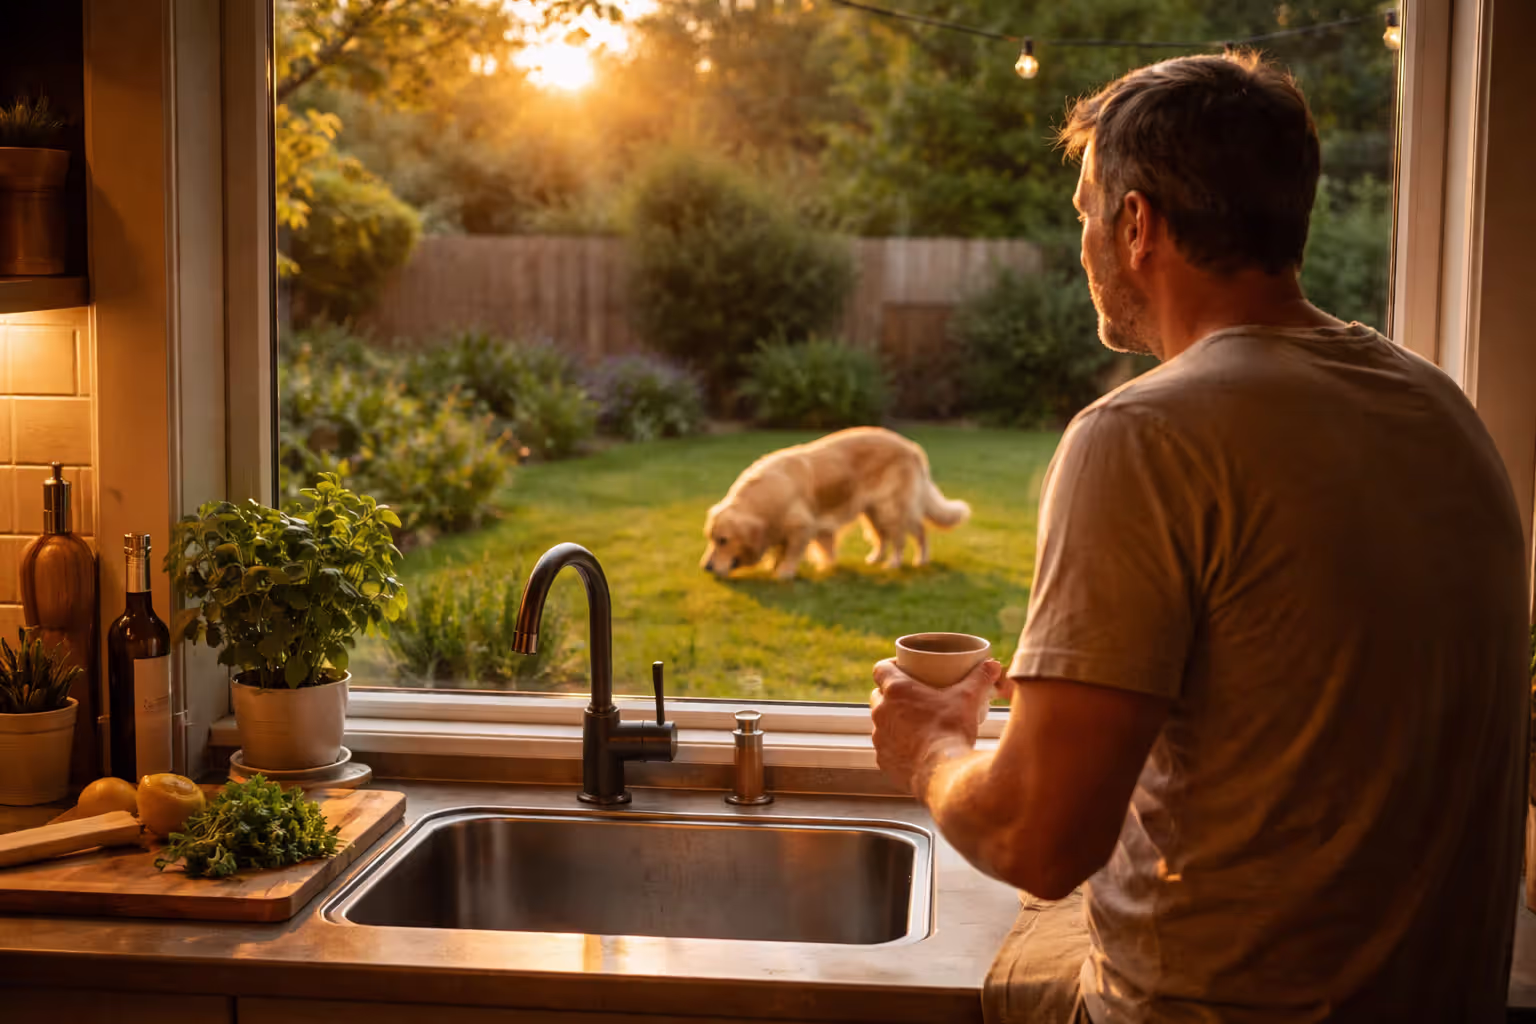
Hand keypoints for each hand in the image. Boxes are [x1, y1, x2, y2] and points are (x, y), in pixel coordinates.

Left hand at [870, 658, 1005, 797]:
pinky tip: (910, 747)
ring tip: (912, 722)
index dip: (890, 666)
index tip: (903, 669)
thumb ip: (979, 678)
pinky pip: (885, 747)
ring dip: (891, 719)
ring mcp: (880, 737)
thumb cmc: (952, 730)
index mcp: (896, 691)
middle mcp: (881, 712)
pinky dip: (895, 745)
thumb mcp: (968, 699)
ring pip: (880, 722)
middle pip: (878, 695)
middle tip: (912, 696)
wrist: (944, 773)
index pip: (880, 669)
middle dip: (891, 694)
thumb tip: (993, 664)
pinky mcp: (883, 759)